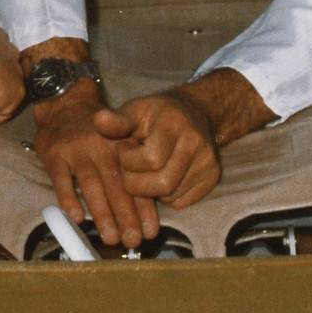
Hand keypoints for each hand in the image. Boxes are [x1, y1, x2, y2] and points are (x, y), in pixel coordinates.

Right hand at [33, 82, 157, 248]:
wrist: (65, 103)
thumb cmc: (97, 132)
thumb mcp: (118, 142)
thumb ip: (130, 172)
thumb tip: (143, 215)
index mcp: (121, 145)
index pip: (135, 180)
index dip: (143, 207)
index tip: (150, 232)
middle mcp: (101, 147)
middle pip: (116, 185)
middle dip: (126, 216)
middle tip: (133, 240)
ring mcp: (76, 150)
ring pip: (91, 185)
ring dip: (102, 213)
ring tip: (111, 237)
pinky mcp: (54, 154)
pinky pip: (61, 179)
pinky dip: (69, 199)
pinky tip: (77, 219)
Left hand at [96, 68, 272, 209]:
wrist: (195, 112)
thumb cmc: (158, 114)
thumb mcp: (136, 109)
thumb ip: (117, 120)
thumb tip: (98, 120)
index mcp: (175, 124)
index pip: (150, 159)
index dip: (128, 161)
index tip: (123, 150)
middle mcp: (197, 144)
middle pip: (162, 184)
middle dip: (136, 183)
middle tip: (129, 170)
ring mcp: (208, 163)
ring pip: (171, 196)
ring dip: (149, 190)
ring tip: (144, 171)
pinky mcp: (213, 178)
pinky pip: (182, 202)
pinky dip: (165, 196)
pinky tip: (160, 177)